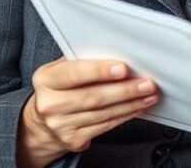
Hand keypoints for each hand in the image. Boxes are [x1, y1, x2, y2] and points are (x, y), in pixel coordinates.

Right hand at [16, 57, 158, 166]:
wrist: (41, 123)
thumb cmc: (59, 88)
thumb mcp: (61, 69)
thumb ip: (82, 59)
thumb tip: (117, 51)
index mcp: (46, 80)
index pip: (74, 74)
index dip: (100, 71)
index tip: (122, 68)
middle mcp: (50, 104)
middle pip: (93, 97)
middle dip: (125, 90)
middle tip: (146, 83)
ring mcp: (60, 125)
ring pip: (103, 114)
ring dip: (131, 104)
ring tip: (148, 95)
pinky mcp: (73, 140)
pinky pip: (105, 126)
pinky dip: (125, 116)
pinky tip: (137, 107)